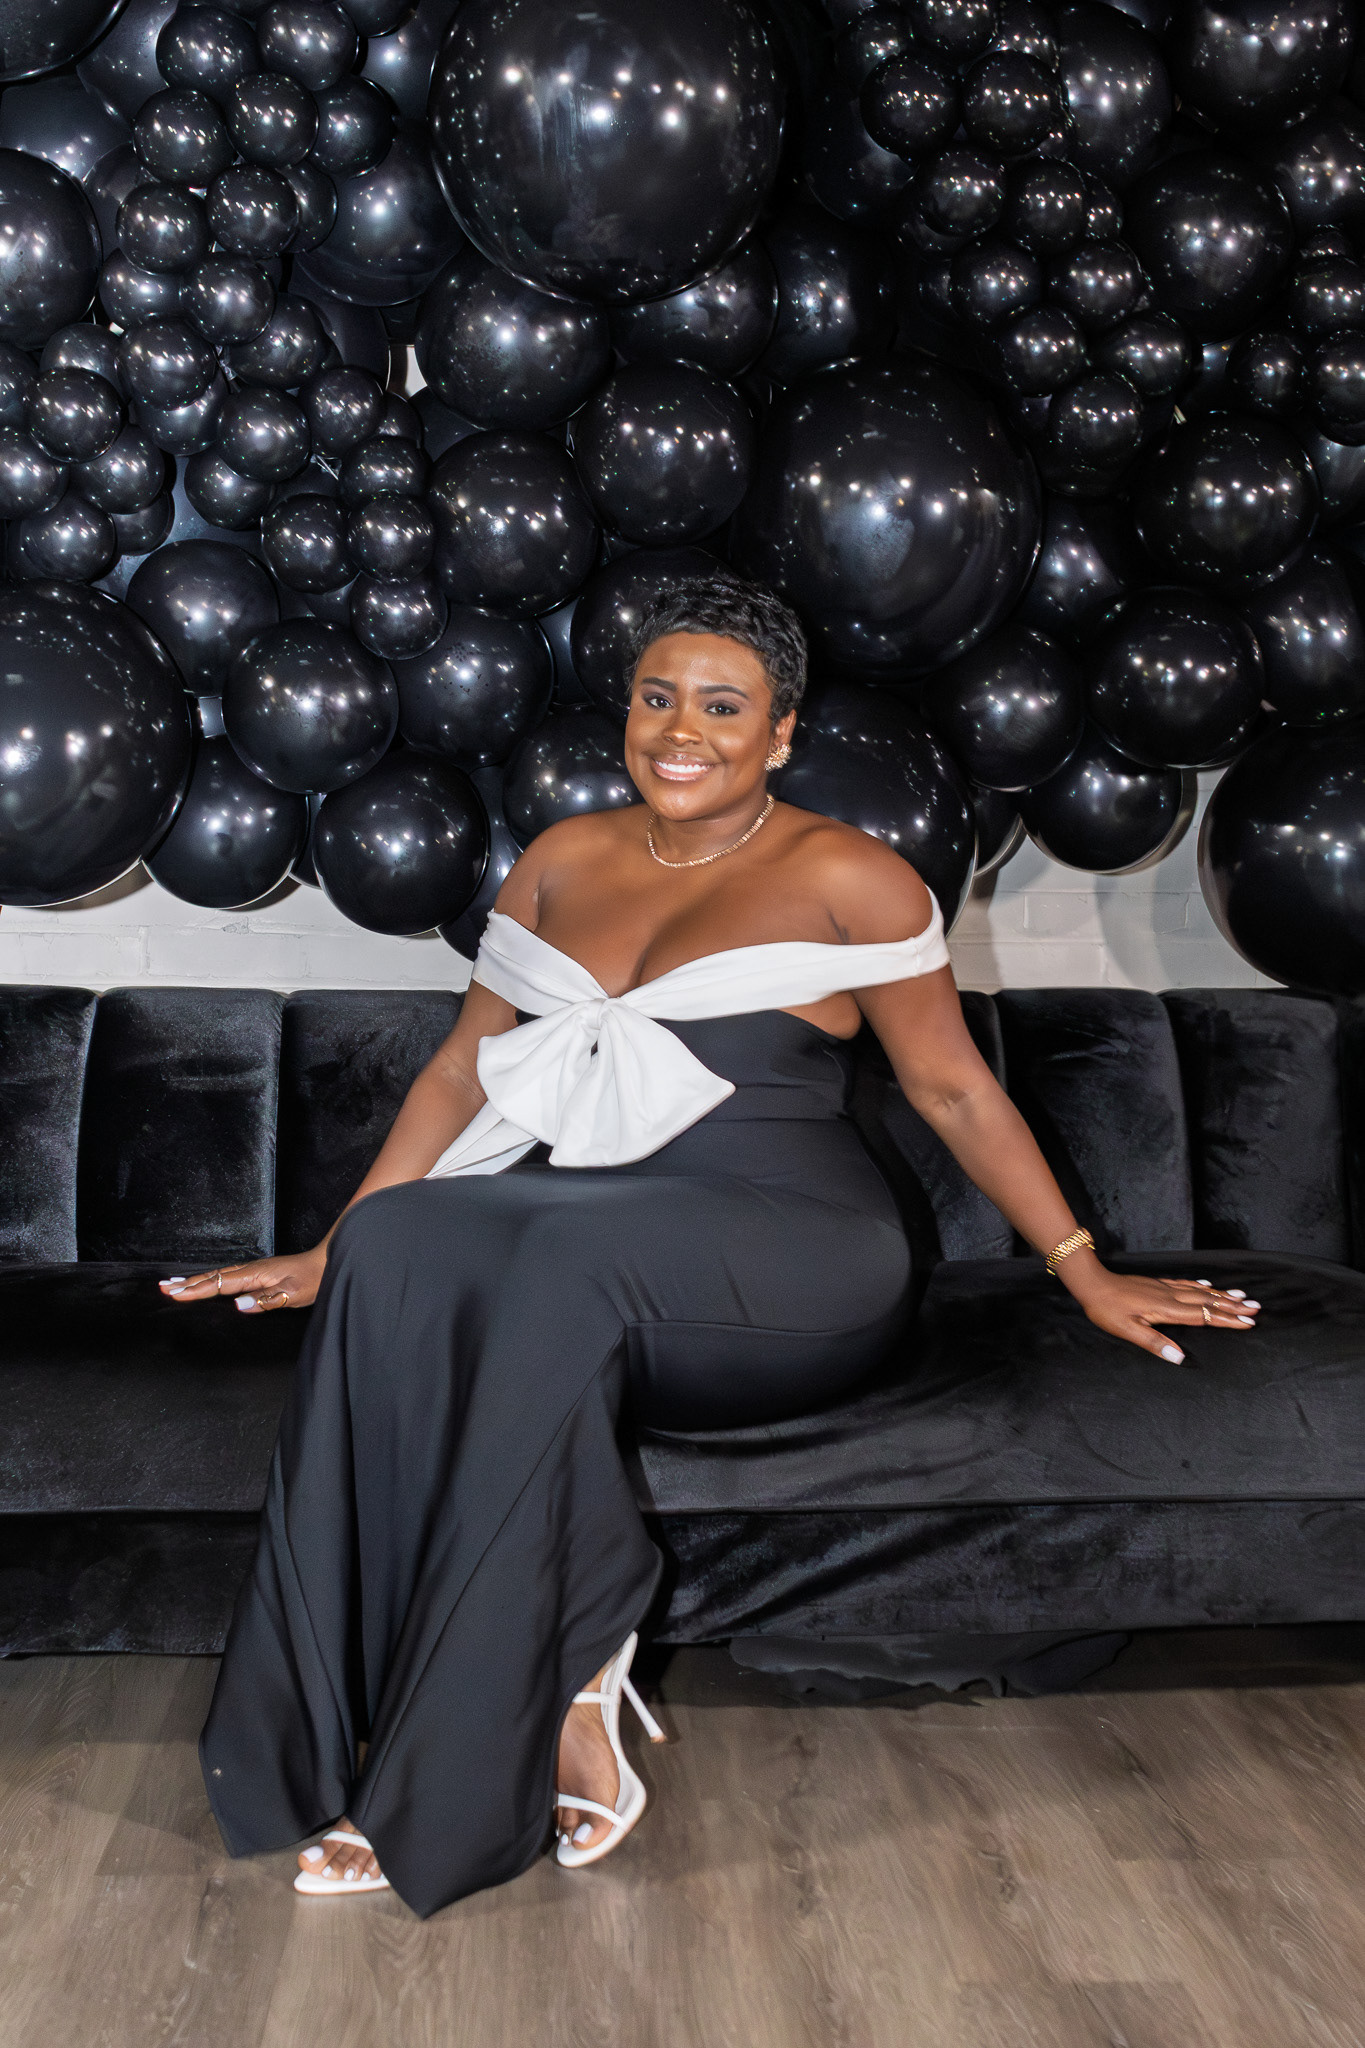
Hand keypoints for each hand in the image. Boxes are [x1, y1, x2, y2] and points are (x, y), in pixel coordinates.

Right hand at [158, 1246, 326, 1313]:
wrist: (327, 1261)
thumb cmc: (313, 1279)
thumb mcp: (294, 1293)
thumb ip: (267, 1299)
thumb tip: (239, 1305)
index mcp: (255, 1275)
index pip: (220, 1284)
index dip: (197, 1290)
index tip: (175, 1295)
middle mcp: (251, 1270)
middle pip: (213, 1277)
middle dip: (188, 1283)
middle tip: (163, 1287)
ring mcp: (254, 1269)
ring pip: (218, 1275)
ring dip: (195, 1280)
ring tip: (174, 1283)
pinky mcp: (258, 1272)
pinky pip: (228, 1275)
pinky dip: (211, 1278)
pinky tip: (207, 1280)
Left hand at [1067, 1270, 1259, 1364]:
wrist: (1092, 1284)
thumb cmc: (1107, 1310)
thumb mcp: (1127, 1331)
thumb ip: (1154, 1343)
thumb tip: (1180, 1357)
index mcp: (1166, 1310)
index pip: (1203, 1316)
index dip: (1227, 1320)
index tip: (1248, 1322)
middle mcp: (1170, 1296)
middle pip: (1208, 1301)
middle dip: (1233, 1305)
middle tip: (1257, 1308)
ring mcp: (1164, 1288)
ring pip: (1200, 1290)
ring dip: (1222, 1294)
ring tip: (1243, 1295)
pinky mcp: (1157, 1283)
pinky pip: (1186, 1283)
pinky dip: (1202, 1285)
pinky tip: (1209, 1284)